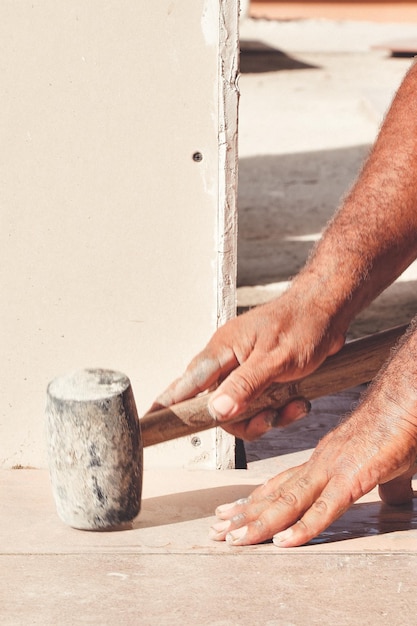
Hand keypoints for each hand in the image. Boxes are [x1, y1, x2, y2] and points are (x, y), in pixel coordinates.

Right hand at [151, 293, 345, 438]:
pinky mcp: (261, 376)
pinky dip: (279, 409)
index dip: (167, 403)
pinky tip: (298, 401)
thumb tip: (216, 411)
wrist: (329, 310)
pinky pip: (260, 405)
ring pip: (241, 409)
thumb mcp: (275, 360)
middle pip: (217, 406)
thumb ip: (245, 386)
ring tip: (293, 406)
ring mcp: (245, 369)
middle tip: (268, 418)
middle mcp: (229, 360)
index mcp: (222, 350)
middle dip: (244, 419)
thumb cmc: (303, 325)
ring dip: (267, 415)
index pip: (186, 382)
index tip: (148, 421)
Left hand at [209, 361, 416, 546]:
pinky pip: (324, 508)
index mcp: (323, 459)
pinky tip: (284, 542)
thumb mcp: (385, 463)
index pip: (281, 484)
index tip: (233, 513)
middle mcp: (319, 463)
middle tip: (219, 532)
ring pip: (288, 502)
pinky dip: (302, 528)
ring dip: (260, 523)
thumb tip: (392, 499)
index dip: (255, 501)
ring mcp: (333, 470)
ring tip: (235, 539)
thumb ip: (382, 483)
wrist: (405, 402)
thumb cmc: (396, 427)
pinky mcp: (353, 478)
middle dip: (244, 515)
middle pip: (275, 494)